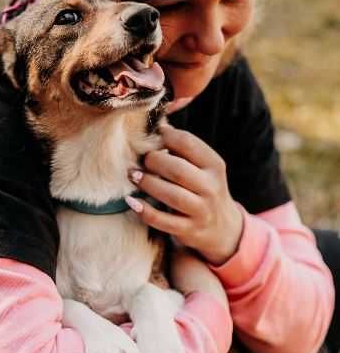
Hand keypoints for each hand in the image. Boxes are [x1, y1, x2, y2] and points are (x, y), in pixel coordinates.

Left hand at [126, 126, 243, 264]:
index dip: (165, 136)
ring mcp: (201, 211)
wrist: (222, 228)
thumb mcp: (202, 166)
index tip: (151, 136)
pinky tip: (131, 201)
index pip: (188, 143)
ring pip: (171, 195)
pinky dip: (144, 211)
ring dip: (148, 183)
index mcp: (214, 165)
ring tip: (133, 175)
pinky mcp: (189, 230)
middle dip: (153, 161)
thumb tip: (157, 122)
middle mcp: (211, 187)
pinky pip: (163, 221)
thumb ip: (183, 147)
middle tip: (141, 159)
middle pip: (177, 170)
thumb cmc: (203, 187)